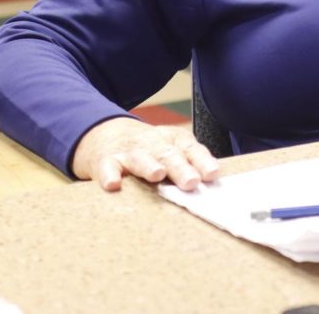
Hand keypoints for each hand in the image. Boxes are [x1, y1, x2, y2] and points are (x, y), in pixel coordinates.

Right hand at [71, 116, 220, 191]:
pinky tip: (113, 184)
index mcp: (173, 141)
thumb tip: (214, 185)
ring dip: (149, 165)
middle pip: (168, 154)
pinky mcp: (105, 160)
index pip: (191, 149)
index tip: (211, 174)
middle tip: (191, 182)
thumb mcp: (171, 150)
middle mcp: (153, 144)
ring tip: (157, 174)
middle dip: (180, 168)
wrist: (105, 132)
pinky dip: (109, 174)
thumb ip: (190, 164)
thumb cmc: (148, 149)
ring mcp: (129, 151)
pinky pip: (107, 167)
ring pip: (140, 157)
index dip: (202, 161)